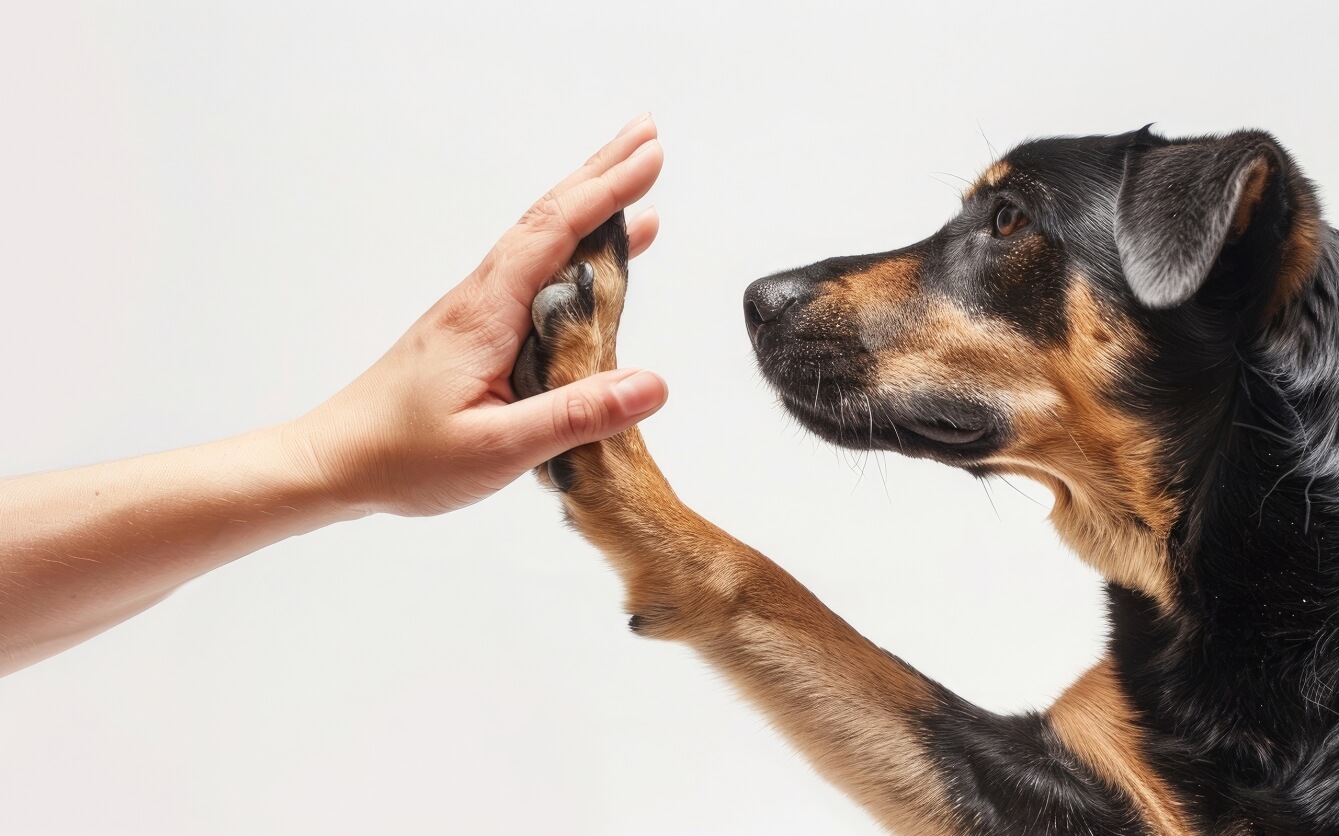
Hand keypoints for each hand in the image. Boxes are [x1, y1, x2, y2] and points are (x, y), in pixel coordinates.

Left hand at [289, 114, 668, 515]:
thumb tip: (654, 385)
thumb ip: (577, 415)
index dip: (608, 192)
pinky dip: (573, 251)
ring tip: (634, 182)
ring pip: (542, 241)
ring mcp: (478, 312)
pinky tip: (594, 265)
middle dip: (603, 173)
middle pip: (550, 217)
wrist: (336, 461)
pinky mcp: (476, 333)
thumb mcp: (500, 447)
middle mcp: (482, 298)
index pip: (556, 232)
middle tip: (650, 136)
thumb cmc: (405, 457)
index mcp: (487, 312)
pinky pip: (535, 275)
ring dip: (589, 206)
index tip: (651, 157)